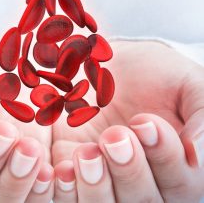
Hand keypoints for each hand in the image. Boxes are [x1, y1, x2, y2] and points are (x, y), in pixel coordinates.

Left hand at [52, 41, 203, 201]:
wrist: (112, 62)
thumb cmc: (154, 74)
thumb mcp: (187, 84)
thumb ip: (201, 115)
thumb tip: (198, 152)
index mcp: (175, 164)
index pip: (178, 181)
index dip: (164, 157)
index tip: (145, 122)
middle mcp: (142, 177)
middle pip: (142, 200)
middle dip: (129, 171)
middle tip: (115, 136)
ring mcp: (104, 175)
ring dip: (95, 186)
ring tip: (87, 154)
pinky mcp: (71, 165)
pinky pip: (66, 194)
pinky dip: (64, 188)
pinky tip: (61, 170)